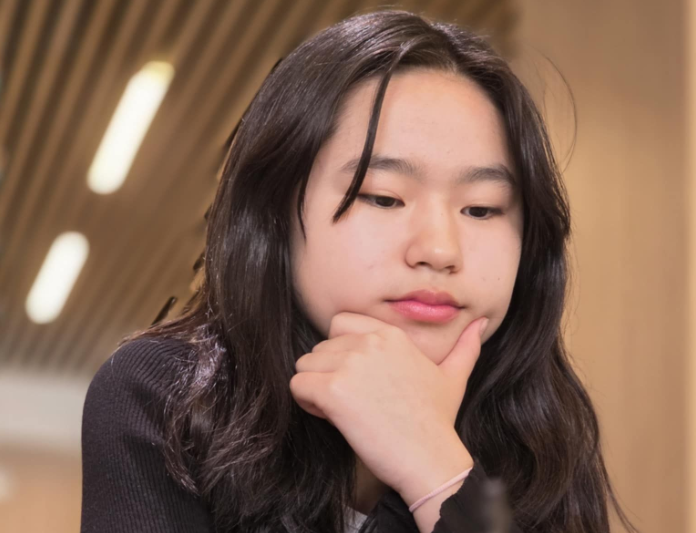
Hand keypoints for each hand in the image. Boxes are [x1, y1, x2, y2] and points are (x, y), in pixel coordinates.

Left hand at [289, 312, 487, 495]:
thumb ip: (467, 346)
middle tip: (350, 400)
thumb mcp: (454, 376)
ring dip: (315, 388)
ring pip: (305, 365)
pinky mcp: (334, 390)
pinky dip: (306, 404)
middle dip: (327, 372)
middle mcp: (369, 342)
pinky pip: (297, 386)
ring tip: (341, 410)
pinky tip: (331, 418)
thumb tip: (482, 322)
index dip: (341, 351)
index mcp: (391, 334)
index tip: (356, 378)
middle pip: (321, 347)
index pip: (340, 324)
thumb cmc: (437, 421)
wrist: (429, 458)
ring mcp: (350, 364)